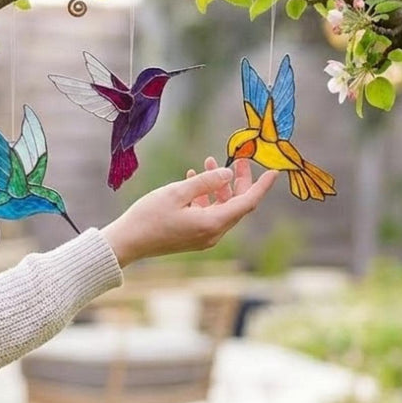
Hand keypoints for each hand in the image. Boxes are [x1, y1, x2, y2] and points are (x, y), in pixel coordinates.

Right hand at [100, 158, 277, 268]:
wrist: (127, 243)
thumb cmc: (148, 216)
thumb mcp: (177, 192)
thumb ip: (206, 182)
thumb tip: (228, 173)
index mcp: (212, 224)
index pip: (247, 202)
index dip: (261, 186)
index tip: (274, 171)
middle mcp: (212, 233)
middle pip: (237, 205)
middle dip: (238, 180)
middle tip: (238, 159)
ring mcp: (203, 237)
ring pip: (222, 208)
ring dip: (219, 186)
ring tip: (207, 162)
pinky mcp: (192, 237)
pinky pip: (208, 214)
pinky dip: (207, 196)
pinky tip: (194, 179)